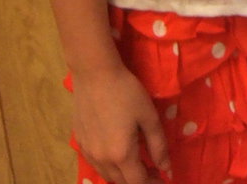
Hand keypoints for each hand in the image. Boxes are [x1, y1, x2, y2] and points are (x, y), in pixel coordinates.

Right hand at [72, 63, 170, 183]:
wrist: (95, 74)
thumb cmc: (126, 92)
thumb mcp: (148, 116)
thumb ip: (158, 145)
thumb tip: (166, 168)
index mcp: (121, 154)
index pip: (138, 182)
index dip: (152, 183)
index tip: (163, 178)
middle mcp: (102, 159)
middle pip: (121, 182)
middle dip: (139, 180)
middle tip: (154, 169)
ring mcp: (88, 152)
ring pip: (107, 175)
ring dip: (123, 175)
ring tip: (138, 162)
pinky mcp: (80, 142)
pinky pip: (96, 163)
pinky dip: (109, 165)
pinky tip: (117, 151)